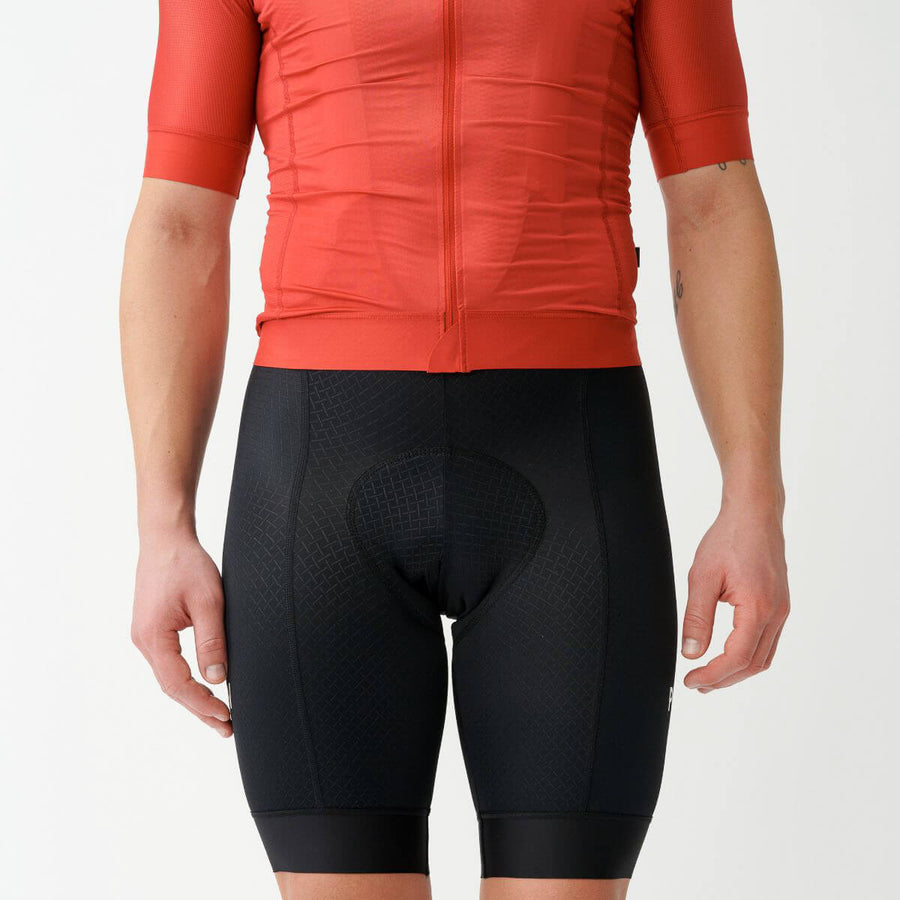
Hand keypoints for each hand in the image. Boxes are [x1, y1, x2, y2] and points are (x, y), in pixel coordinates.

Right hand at [131, 533, 232, 735]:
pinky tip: (202, 688)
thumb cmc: (186, 564)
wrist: (166, 539)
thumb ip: (212, 641)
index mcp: (153, 637)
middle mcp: (144, 641)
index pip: (178, 684)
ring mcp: (146, 636)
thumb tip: (217, 678)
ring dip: (193, 697)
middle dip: (199, 709)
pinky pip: (168, 664)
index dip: (203, 704)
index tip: (226, 715)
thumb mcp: (208, 602)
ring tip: (218, 716)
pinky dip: (186, 680)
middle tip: (226, 728)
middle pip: (172, 688)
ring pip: (170, 678)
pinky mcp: (152, 629)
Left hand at [681, 499, 789, 691]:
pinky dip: (748, 656)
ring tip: (710, 675)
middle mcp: (776, 613)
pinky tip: (728, 654)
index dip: (713, 675)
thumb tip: (691, 653)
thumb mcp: (702, 577)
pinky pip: (768, 641)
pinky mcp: (780, 605)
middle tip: (697, 683)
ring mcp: (782, 610)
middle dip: (724, 679)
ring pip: (763, 656)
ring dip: (737, 671)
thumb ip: (696, 618)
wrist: (754, 515)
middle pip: (753, 664)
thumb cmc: (729, 539)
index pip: (737, 658)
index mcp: (758, 608)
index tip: (691, 680)